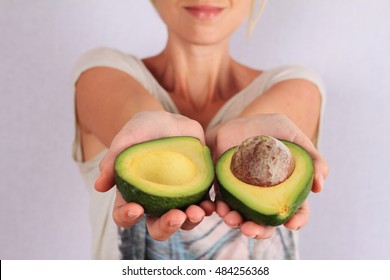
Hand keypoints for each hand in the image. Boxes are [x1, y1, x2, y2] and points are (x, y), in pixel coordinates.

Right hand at [95, 110, 213, 239]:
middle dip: (166, 226)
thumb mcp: (127, 138)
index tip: (136, 208)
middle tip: (175, 216)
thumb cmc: (143, 130)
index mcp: (133, 194)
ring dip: (191, 221)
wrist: (169, 122)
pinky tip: (211, 205)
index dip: (127, 217)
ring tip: (197, 211)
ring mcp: (177, 198)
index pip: (125, 215)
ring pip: (184, 221)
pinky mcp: (197, 190)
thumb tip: (99, 186)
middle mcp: (155, 202)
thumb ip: (114, 159)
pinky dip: (207, 209)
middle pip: (157, 227)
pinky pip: (203, 206)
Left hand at [209, 113, 328, 237]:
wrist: (244, 120)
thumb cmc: (273, 129)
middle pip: (265, 223)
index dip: (297, 220)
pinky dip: (221, 209)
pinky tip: (221, 208)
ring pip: (242, 217)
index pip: (296, 211)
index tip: (292, 224)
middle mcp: (265, 197)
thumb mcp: (295, 138)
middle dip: (259, 231)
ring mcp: (244, 194)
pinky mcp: (225, 187)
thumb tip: (319, 185)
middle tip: (252, 230)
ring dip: (237, 223)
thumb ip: (312, 159)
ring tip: (233, 220)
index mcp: (286, 190)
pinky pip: (222, 203)